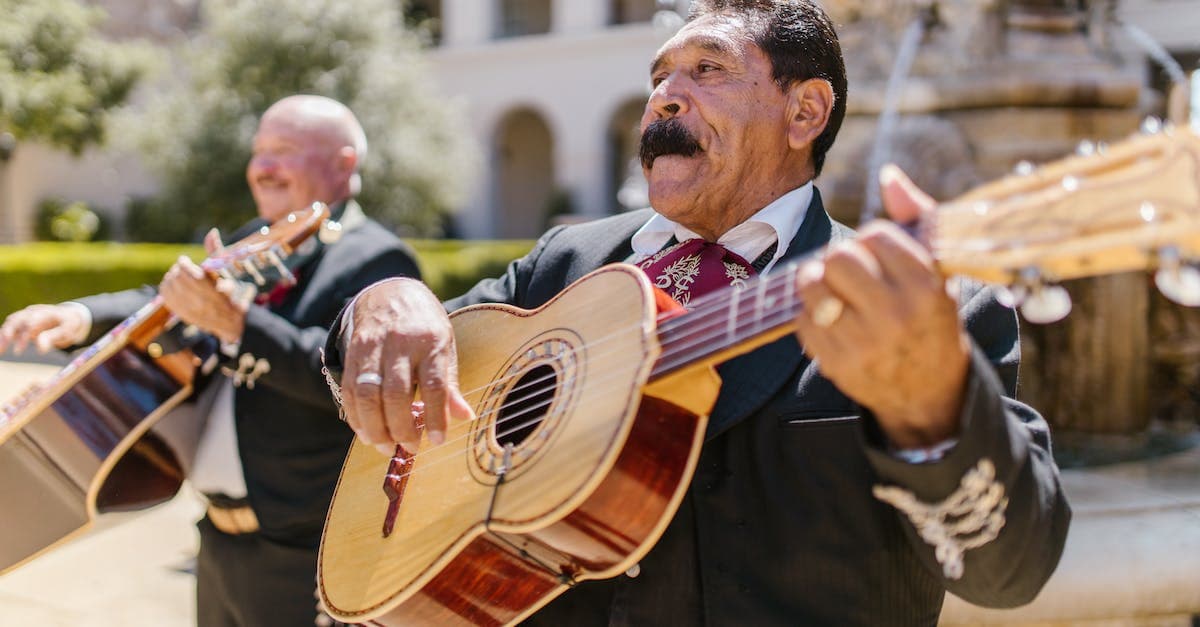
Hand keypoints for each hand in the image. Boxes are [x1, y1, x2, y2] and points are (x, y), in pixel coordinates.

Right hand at [0, 303, 88, 353]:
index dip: (24, 334)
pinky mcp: (23, 321)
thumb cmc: (69, 325)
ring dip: (3, 336)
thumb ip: (53, 337)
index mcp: (46, 312)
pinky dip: (4, 336)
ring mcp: (27, 315)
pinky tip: (2, 347)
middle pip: (17, 320)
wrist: (69, 316)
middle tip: (3, 349)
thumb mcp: (67, 331)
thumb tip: (40, 349)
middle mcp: (34, 311)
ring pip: (11, 323)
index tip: (19, 349)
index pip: (32, 320)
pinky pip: (10, 326)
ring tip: (1, 350)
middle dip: (8, 334)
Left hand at [158, 229, 247, 344]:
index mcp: (209, 287)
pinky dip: (166, 288)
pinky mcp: (181, 313)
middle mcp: (197, 299)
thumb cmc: (228, 292)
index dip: (183, 263)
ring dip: (171, 278)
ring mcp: (188, 307)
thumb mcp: (224, 269)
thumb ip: (215, 251)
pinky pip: (165, 296)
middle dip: (177, 270)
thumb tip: (212, 231)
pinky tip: (171, 286)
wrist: (229, 321)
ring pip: (168, 286)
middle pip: (175, 277)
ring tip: (177, 277)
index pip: (185, 270)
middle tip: (181, 269)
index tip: (184, 261)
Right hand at [340, 278, 473, 450]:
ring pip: (367, 394)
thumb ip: (450, 382)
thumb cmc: (424, 326)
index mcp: (430, 341)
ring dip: (374, 427)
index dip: (435, 416)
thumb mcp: (445, 345)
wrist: (390, 292)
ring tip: (385, 446)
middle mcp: (399, 343)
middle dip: (400, 427)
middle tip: (410, 447)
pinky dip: (356, 417)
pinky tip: (366, 432)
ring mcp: (372, 348)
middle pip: (395, 393)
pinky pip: (349, 390)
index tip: (437, 441)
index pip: (434, 384)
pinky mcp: (352, 353)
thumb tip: (465, 416)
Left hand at [793, 165, 969, 448]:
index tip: (878, 257)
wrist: (930, 391)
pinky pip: (801, 320)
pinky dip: (809, 315)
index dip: (871, 241)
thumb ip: (915, 218)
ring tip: (832, 291)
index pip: (875, 235)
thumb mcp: (938, 271)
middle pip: (838, 257)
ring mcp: (864, 342)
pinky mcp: (837, 364)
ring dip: (815, 283)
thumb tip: (888, 175)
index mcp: (925, 285)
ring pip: (812, 287)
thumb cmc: (930, 318)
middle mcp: (896, 314)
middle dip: (838, 259)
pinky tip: (831, 321)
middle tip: (849, 273)